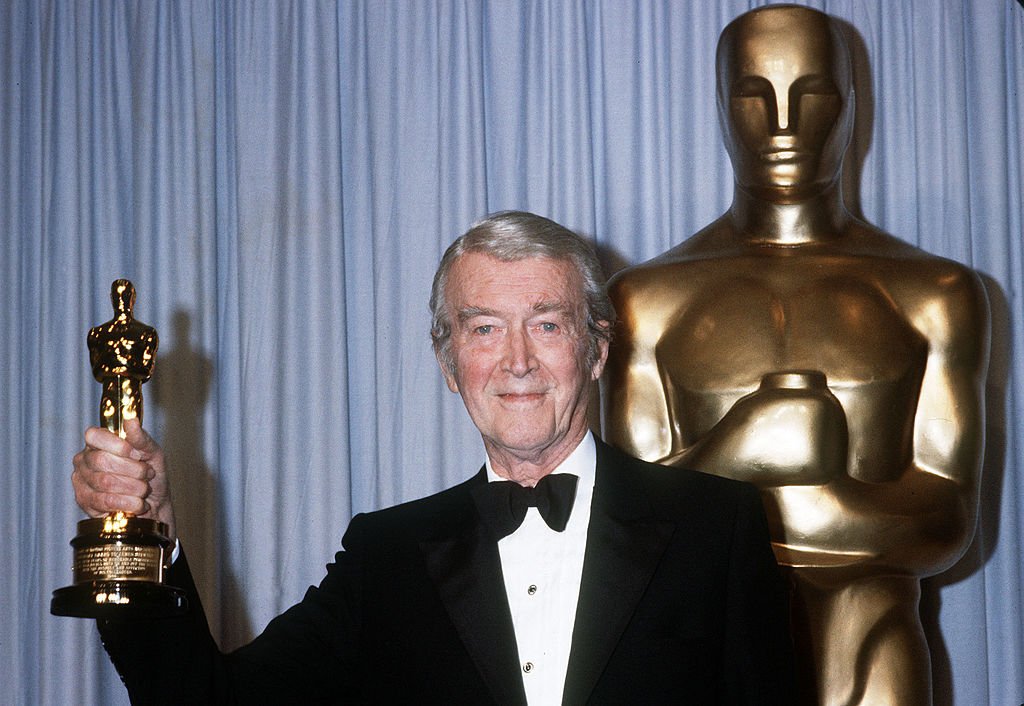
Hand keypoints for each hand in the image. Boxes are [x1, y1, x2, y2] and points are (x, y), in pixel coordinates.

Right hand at [71, 418, 176, 542]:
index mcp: (98, 442)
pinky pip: (106, 501)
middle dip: (133, 470)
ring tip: (144, 489)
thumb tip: (132, 421)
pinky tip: (138, 503)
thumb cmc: (151, 474)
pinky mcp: (84, 501)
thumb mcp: (152, 452)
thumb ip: (141, 438)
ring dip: (134, 488)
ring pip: (105, 482)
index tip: (137, 454)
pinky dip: (129, 503)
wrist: (154, 503)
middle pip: (102, 461)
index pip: (94, 436)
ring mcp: (81, 480)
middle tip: (147, 474)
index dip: (117, 445)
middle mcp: (85, 459)